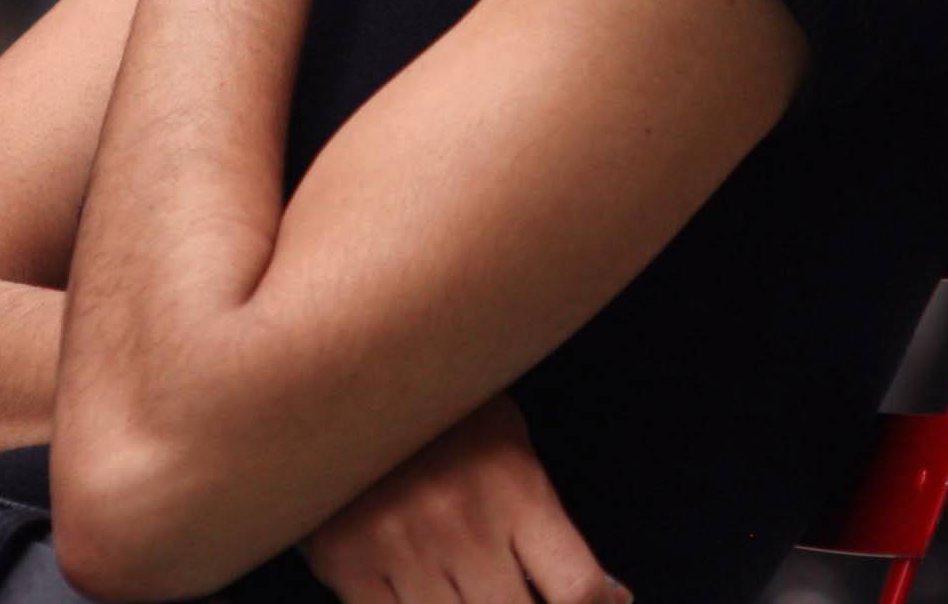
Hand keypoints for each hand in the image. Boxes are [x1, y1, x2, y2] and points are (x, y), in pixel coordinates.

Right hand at [298, 393, 629, 603]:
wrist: (340, 366)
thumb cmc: (438, 408)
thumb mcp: (507, 439)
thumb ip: (546, 518)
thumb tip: (607, 596)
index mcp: (516, 489)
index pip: (577, 589)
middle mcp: (464, 525)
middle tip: (510, 582)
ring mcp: (404, 549)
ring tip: (464, 580)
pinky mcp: (350, 565)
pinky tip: (419, 594)